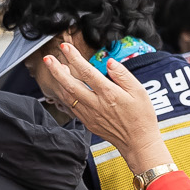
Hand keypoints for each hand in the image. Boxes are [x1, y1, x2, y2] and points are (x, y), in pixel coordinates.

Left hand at [36, 43, 168, 173]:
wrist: (138, 142)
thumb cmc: (141, 116)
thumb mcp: (139, 91)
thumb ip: (123, 75)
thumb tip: (110, 62)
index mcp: (109, 94)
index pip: (87, 72)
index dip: (74, 58)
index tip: (66, 47)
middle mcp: (96, 104)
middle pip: (70, 85)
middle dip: (57, 70)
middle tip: (48, 58)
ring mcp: (90, 115)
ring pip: (68, 96)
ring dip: (59, 82)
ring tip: (56, 68)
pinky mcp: (88, 122)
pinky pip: (72, 106)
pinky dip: (65, 95)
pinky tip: (65, 87)